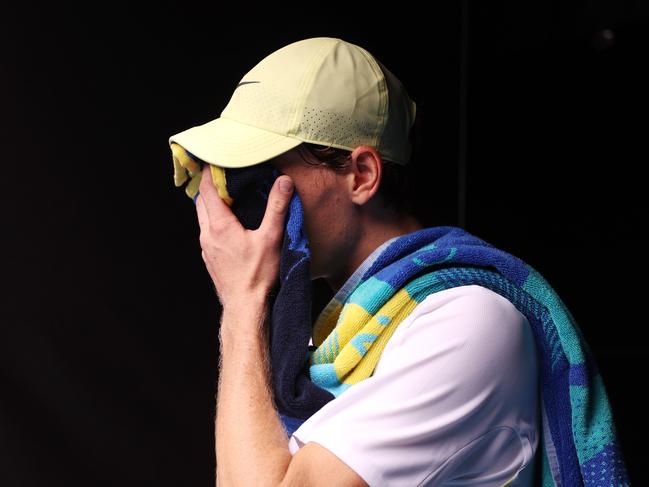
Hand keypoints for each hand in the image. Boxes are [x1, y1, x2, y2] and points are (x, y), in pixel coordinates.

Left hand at [195, 164, 293, 309]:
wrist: (246, 307)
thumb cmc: (259, 275)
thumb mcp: (272, 238)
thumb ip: (277, 207)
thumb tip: (284, 181)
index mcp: (219, 225)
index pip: (208, 189)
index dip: (211, 172)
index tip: (218, 160)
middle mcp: (207, 235)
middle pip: (201, 201)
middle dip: (211, 186)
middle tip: (226, 176)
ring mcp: (206, 248)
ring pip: (203, 218)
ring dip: (212, 205)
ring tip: (230, 198)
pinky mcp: (210, 259)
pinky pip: (208, 232)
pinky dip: (215, 221)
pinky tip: (232, 225)